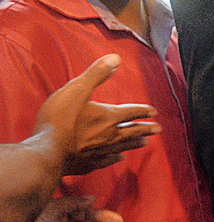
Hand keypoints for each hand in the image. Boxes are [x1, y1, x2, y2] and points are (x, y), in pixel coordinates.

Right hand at [36, 56, 156, 173]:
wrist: (48, 151)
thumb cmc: (60, 119)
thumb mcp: (77, 90)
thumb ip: (96, 74)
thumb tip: (116, 58)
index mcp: (108, 117)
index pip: (131, 112)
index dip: (143, 111)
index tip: (154, 112)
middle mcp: (109, 136)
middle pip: (133, 131)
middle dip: (146, 128)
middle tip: (158, 129)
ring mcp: (100, 152)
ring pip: (123, 146)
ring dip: (135, 143)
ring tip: (145, 142)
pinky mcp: (89, 164)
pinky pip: (108, 160)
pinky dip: (115, 157)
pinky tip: (119, 157)